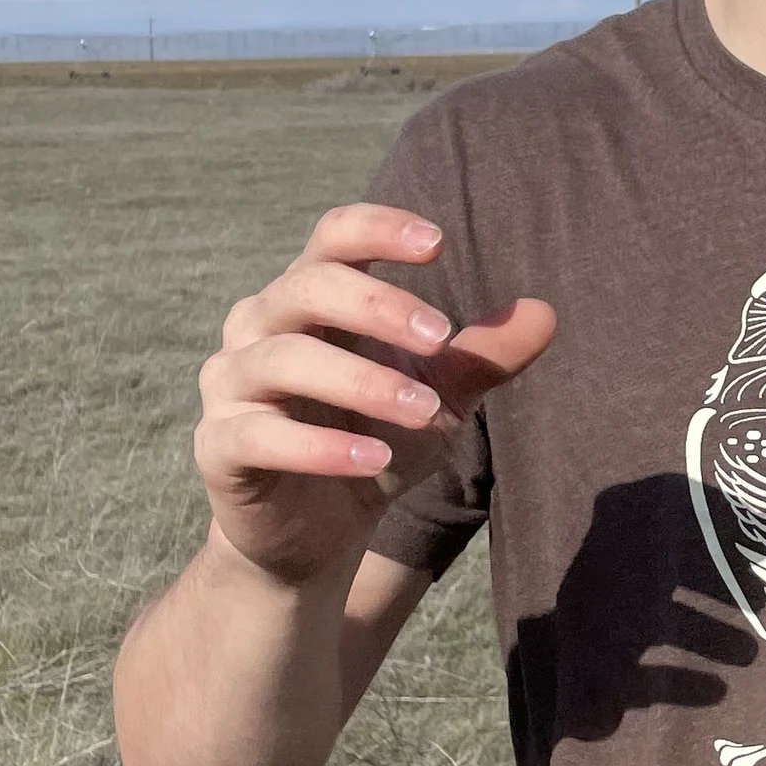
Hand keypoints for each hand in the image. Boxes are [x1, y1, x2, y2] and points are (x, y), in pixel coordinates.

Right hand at [194, 203, 554, 589]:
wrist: (315, 536)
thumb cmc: (372, 442)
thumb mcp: (437, 399)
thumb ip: (481, 357)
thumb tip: (545, 312)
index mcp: (309, 299)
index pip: (332, 238)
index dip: (377, 229)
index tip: (437, 244)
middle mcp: (259, 328)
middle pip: (307, 288)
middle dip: (378, 307)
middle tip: (441, 338)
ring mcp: (232, 386)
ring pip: (284, 359)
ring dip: (361, 380)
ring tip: (425, 411)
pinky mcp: (219, 448)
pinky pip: (259, 436)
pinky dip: (320, 448)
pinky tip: (375, 459)